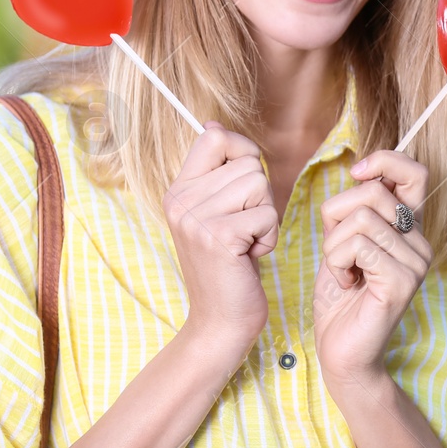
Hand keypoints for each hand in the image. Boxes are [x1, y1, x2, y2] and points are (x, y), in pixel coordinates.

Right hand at [164, 120, 277, 353]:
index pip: (214, 136)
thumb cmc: (227, 266)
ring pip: (259, 186)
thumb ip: (217, 173)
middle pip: (247, 163)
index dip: (242, 151)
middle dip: (260, 195)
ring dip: (265, 216)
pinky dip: (269, 237)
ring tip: (246, 242)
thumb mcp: (214, 213)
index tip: (243, 182)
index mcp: (178, 190)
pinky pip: (267, 214)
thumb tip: (214, 125)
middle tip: (243, 227)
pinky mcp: (219, 237)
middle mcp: (180, 200)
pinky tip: (249, 256)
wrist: (219, 322)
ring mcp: (196, 218)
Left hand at [312, 150, 432, 384]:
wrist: (342, 351)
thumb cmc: (341, 294)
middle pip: (374, 192)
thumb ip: (354, 208)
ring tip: (343, 271)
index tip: (356, 173)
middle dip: (338, 215)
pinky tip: (347, 283)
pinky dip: (337, 262)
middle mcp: (420, 242)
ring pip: (361, 219)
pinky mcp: (402, 282)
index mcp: (409, 228)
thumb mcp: (342, 239)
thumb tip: (362, 171)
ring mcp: (415, 263)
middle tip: (338, 250)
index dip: (384, 160)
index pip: (415, 172)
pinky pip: (358, 246)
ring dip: (334, 245)